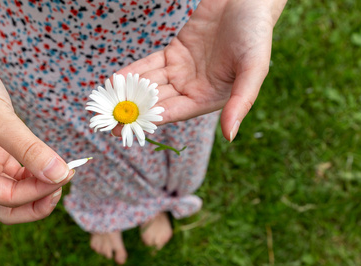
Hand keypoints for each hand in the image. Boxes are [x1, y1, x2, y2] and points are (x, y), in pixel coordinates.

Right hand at [0, 45, 71, 223]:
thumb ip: (30, 150)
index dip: (39, 192)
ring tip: (63, 168)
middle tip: (65, 181)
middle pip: (9, 206)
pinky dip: (35, 169)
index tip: (68, 173)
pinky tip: (51, 160)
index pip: (7, 199)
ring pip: (15, 190)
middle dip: (38, 200)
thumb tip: (61, 175)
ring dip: (39, 184)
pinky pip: (17, 171)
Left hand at [117, 0, 286, 140]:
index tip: (124, 129)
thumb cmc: (256, 33)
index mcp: (210, 98)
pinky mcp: (174, 52)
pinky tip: (114, 79)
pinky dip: (132, 72)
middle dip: (132, 111)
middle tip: (105, 120)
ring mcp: (182, 70)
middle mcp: (194, 88)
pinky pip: (149, 65)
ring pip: (150, 84)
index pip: (173, 113)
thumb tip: (230, 136)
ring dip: (128, 93)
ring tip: (103, 102)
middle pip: (157, 102)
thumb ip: (240, 103)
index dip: (149, 121)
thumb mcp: (254, 69)